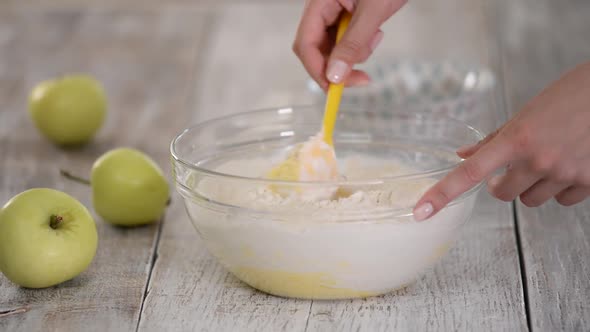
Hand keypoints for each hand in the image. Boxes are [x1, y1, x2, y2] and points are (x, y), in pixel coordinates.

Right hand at [293, 0, 406, 90]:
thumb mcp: (372, 11)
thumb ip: (353, 44)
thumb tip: (334, 76)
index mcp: (319, 2)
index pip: (305, 43)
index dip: (317, 69)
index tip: (334, 87)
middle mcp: (322, 8)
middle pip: (316, 49)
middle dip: (337, 66)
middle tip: (361, 79)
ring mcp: (333, 13)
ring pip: (332, 48)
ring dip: (353, 55)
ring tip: (375, 37)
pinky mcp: (346, 17)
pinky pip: (345, 41)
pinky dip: (360, 46)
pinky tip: (375, 33)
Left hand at [413, 62, 589, 220]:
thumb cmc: (571, 95)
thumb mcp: (527, 112)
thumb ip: (495, 139)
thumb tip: (462, 154)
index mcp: (516, 138)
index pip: (469, 172)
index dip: (442, 194)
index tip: (421, 211)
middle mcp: (538, 159)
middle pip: (503, 194)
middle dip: (502, 184)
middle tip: (511, 168)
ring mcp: (564, 173)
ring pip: (532, 200)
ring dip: (533, 186)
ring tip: (549, 159)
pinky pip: (564, 200)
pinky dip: (562, 188)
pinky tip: (571, 165)